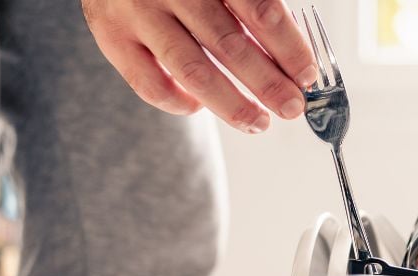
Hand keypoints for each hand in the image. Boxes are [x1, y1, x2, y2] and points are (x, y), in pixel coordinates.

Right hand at [81, 0, 317, 132]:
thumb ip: (249, 5)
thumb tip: (293, 54)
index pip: (259, 9)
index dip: (288, 46)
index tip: (306, 75)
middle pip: (229, 43)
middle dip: (268, 83)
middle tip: (292, 107)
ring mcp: (138, 12)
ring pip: (192, 70)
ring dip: (232, 103)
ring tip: (257, 122)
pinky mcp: (111, 35)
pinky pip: (149, 83)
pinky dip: (179, 102)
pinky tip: (201, 107)